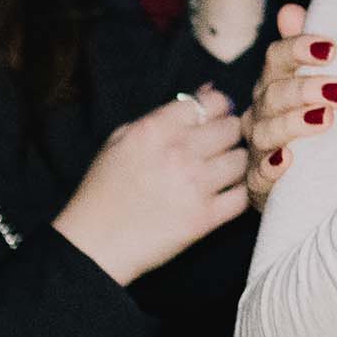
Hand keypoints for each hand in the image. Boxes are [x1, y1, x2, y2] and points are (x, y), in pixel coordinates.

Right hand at [53, 87, 249, 284]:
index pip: (212, 101)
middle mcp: (178, 153)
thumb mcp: (121, 140)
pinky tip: (224, 194)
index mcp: (155, 130)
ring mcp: (194, 186)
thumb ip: (164, 115)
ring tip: (218, 173)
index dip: (218, 108)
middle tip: (216, 147)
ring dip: (234, 164)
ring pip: (242, 159)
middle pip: (232, 127)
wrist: (93, 245)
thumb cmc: (104, 191)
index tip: (214, 119)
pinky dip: (238, 194)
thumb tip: (207, 90)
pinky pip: (243, 196)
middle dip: (227, 135)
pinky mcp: (205, 218)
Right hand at [243, 4, 336, 209]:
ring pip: (265, 132)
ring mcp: (258, 147)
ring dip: (293, 123)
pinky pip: (258, 176)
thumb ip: (307, 49)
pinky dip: (271, 167)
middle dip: (305, 88)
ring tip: (325, 119)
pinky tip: (287, 160)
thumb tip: (290, 10)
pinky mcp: (259, 183)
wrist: (305, 182)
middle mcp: (262, 112)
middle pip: (273, 93)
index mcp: (275, 83)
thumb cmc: (312, 123)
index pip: (277, 59)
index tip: (332, 48)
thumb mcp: (317, 84)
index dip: (299, 49)